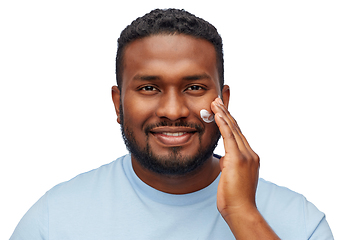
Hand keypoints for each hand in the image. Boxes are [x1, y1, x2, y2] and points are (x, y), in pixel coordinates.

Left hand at [211, 97, 259, 218]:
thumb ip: (230, 164)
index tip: (222, 111)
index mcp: (250, 157)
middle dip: (226, 113)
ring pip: (233, 130)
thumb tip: (224, 159)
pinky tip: (218, 114)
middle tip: (218, 101)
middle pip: (236, 129)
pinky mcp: (238, 159)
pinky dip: (223, 124)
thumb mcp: (231, 176)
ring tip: (215, 103)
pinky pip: (229, 137)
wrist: (241, 210)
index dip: (230, 121)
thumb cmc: (235, 197)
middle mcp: (250, 154)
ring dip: (223, 114)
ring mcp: (246, 156)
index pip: (238, 135)